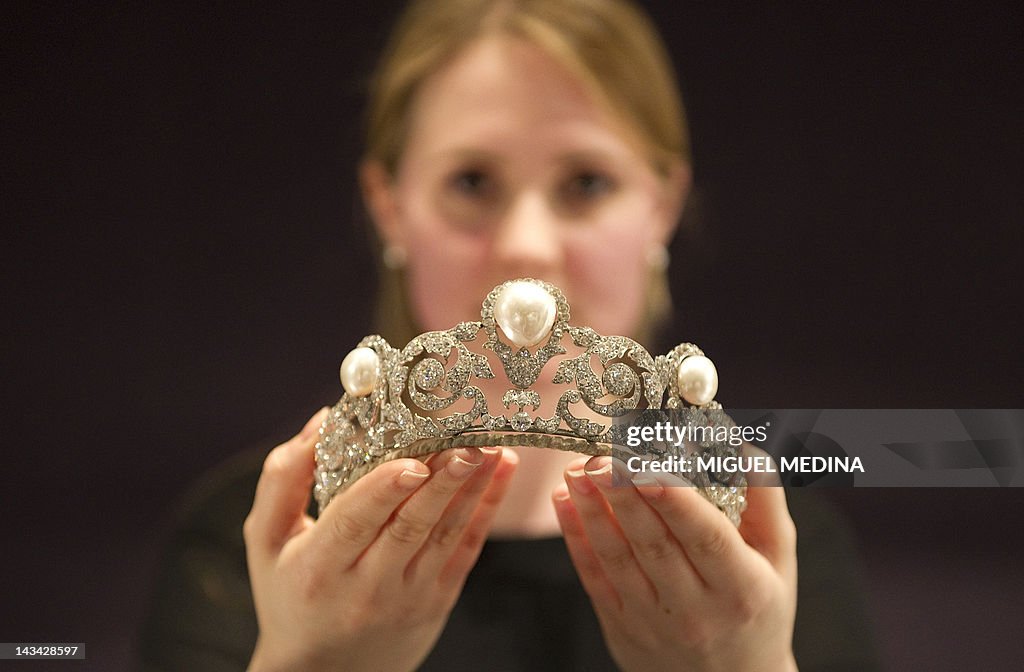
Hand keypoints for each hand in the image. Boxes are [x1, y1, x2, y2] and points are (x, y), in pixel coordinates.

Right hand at [244, 408, 518, 671]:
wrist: (324, 671)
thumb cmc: (291, 592)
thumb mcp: (266, 540)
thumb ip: (284, 478)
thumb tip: (322, 420)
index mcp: (318, 567)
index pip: (353, 522)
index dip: (384, 490)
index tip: (412, 461)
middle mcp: (365, 587)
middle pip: (408, 528)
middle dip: (442, 482)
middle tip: (467, 443)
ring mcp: (407, 597)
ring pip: (445, 536)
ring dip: (472, 489)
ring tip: (490, 449)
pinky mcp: (437, 601)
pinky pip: (466, 551)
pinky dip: (486, 511)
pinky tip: (500, 474)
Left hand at [552, 454, 797, 671]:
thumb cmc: (759, 607)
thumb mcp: (778, 557)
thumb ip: (765, 497)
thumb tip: (740, 443)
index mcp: (741, 589)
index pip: (707, 538)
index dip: (675, 500)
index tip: (648, 464)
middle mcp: (696, 611)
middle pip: (654, 545)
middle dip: (623, 495)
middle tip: (601, 456)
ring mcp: (654, 622)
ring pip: (617, 560)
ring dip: (592, 512)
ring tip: (577, 470)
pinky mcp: (622, 628)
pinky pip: (595, 579)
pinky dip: (576, 539)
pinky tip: (564, 503)